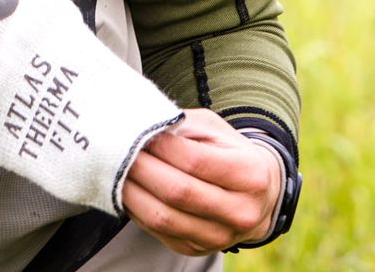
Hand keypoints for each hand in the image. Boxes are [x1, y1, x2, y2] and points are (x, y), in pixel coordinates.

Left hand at [120, 108, 286, 254]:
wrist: (256, 198)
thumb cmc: (230, 154)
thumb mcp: (215, 130)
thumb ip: (183, 126)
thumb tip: (143, 126)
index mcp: (250, 174)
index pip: (195, 160)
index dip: (161, 147)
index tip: (141, 134)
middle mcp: (240, 211)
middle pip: (177, 192)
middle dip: (141, 169)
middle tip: (120, 150)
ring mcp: (219, 236)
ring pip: (163, 218)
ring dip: (131, 192)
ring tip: (118, 171)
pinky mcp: (196, 250)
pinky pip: (157, 233)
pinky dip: (135, 211)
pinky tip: (127, 191)